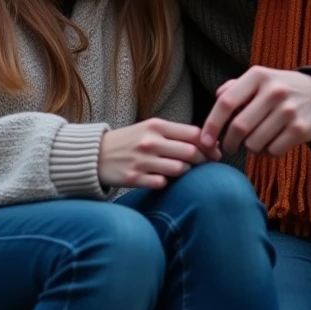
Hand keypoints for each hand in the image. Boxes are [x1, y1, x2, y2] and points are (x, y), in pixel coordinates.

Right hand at [98, 118, 221, 189]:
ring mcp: (142, 161)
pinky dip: (166, 183)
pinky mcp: (134, 178)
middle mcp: (150, 142)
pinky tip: (164, 180)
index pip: (194, 134)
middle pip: (191, 152)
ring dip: (186, 172)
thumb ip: (175, 134)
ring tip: (184, 172)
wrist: (94, 154)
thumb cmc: (129, 141)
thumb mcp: (150, 129)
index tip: (215, 153)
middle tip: (206, 166)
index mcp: (156, 126)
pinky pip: (161, 184)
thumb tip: (207, 142)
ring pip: (179, 169)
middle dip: (203, 160)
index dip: (210, 145)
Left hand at [201, 67, 310, 157]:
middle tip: (228, 147)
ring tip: (255, 141)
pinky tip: (272, 143)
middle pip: (239, 127)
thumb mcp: (260, 79)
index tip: (205, 141)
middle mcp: (274, 91)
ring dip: (250, 148)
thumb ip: (235, 87)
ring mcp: (288, 110)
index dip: (212, 124)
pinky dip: (267, 152)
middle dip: (229, 143)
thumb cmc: (281, 90)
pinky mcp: (300, 129)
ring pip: (254, 143)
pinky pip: (273, 151)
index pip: (226, 102)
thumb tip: (217, 99)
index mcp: (258, 76)